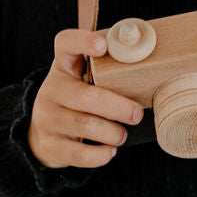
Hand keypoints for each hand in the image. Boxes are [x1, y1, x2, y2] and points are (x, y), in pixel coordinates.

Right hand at [27, 29, 144, 169]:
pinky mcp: (50, 146)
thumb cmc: (76, 100)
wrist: (42, 132)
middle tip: (137, 114)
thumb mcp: (84, 79)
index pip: (65, 43)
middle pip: (86, 97)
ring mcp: (47, 118)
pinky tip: (110, 150)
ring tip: (122, 134)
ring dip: (113, 133)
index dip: (83, 41)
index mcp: (63, 66)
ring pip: (86, 126)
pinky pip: (79, 154)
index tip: (103, 46)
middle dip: (118, 107)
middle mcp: (51, 90)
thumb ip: (108, 70)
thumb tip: (155, 67)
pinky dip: (101, 155)